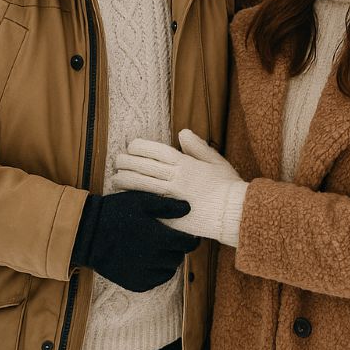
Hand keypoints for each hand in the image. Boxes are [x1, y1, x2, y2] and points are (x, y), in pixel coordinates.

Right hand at [69, 190, 199, 291]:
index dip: (192, 240)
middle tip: (170, 240)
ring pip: (169, 271)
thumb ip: (167, 206)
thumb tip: (188, 209)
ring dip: (168, 261)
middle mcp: (154, 259)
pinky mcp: (134, 283)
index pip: (187, 245)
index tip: (191, 237)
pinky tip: (149, 262)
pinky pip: (155, 281)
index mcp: (159, 238)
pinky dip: (156, 273)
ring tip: (158, 250)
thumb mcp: (141, 202)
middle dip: (177, 249)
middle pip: (178, 258)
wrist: (87, 234)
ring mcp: (143, 273)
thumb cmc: (114, 213)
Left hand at [114, 129, 248, 246]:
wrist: (234, 214)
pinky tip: (126, 199)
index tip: (131, 146)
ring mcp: (171, 198)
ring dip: (125, 180)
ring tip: (115, 178)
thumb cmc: (228, 186)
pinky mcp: (170, 216)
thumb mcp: (216, 161)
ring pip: (141, 185)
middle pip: (144, 167)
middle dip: (128, 162)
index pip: (156, 151)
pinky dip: (135, 200)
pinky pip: (148, 206)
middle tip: (118, 160)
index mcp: (186, 164)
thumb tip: (182, 132)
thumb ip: (197, 147)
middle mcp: (175, 179)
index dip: (141, 147)